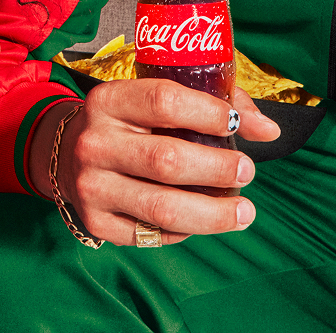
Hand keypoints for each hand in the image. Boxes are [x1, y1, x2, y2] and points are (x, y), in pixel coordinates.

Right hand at [37, 80, 280, 244]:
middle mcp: (93, 142)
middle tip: (246, 171)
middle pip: (168, 159)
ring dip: (215, 213)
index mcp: (107, 101)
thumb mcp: (154, 100)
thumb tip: (268, 130)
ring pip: (164, 207)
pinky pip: (152, 234)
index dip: (208, 112)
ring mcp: (92, 185)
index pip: (163, 101)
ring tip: (245, 210)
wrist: (67, 154)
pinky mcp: (97, 221)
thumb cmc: (128, 124)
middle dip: (219, 169)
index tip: (236, 124)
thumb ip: (212, 106)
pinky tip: (200, 221)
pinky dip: (184, 231)